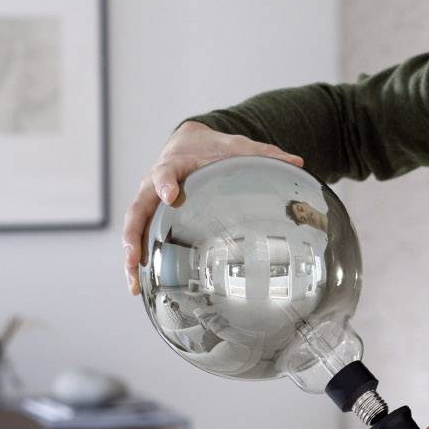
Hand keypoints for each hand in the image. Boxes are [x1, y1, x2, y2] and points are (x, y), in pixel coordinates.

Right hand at [121, 121, 303, 293]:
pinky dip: (137, 261)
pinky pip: (139, 237)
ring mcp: (147, 201)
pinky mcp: (148, 215)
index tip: (169, 195)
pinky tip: (139, 287)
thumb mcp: (236, 146)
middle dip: (132, 234)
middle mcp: (153, 184)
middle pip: (137, 208)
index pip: (165, 172)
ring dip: (130, 256)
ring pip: (133, 228)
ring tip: (132, 284)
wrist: (188, 142)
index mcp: (174, 165)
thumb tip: (298, 162)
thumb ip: (264, 153)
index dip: (164, 183)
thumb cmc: (212, 148)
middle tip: (133, 256)